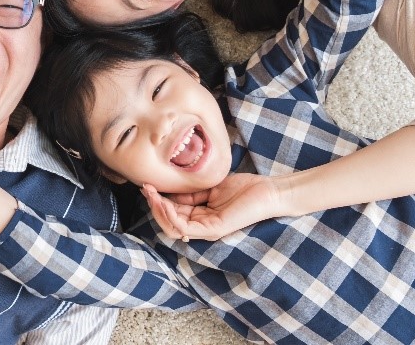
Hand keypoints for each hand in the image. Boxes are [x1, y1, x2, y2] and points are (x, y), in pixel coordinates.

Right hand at [142, 172, 285, 240]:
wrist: (269, 192)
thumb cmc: (245, 189)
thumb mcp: (210, 187)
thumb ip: (191, 193)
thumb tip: (169, 192)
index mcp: (201, 217)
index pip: (173, 214)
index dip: (158, 201)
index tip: (148, 185)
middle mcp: (202, 227)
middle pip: (169, 223)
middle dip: (154, 206)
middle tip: (146, 188)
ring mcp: (208, 230)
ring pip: (173, 228)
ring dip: (159, 211)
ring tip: (151, 194)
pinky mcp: (214, 229)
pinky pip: (185, 228)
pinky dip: (171, 216)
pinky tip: (164, 203)